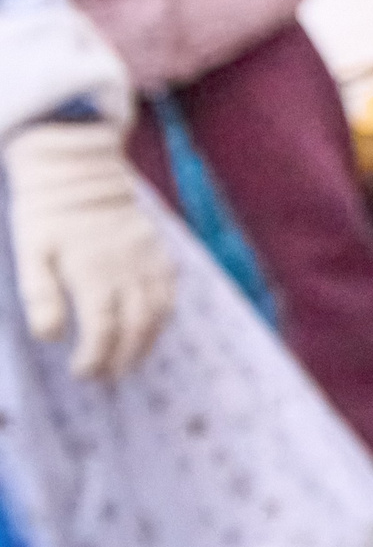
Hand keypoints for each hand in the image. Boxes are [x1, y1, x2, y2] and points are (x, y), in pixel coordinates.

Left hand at [5, 121, 175, 379]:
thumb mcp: (30, 253)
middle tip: (106, 377)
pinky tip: (149, 327)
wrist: (80, 169)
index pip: (102, 329)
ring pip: (159, 313)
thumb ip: (41, 296)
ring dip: (146, 343)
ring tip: (129, 362)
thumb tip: (51, 336)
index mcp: (94, 273)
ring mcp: (148, 260)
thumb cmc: (47, 214)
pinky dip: (162, 316)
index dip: (95, 357)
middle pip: (136, 327)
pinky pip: (169, 292)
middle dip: (123, 358)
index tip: (82, 373)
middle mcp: (128, 270)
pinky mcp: (158, 252)